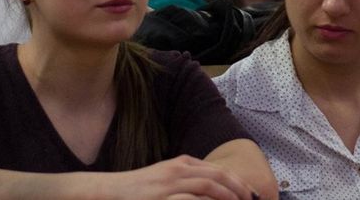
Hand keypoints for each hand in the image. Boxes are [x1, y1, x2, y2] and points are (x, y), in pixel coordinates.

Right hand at [98, 154, 260, 199]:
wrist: (109, 192)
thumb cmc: (139, 190)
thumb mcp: (165, 179)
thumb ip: (187, 180)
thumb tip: (211, 191)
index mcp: (182, 163)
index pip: (216, 170)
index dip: (236, 181)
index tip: (250, 193)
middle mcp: (178, 170)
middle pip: (217, 176)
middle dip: (238, 188)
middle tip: (251, 199)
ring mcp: (169, 184)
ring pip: (207, 186)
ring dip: (227, 196)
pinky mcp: (162, 198)